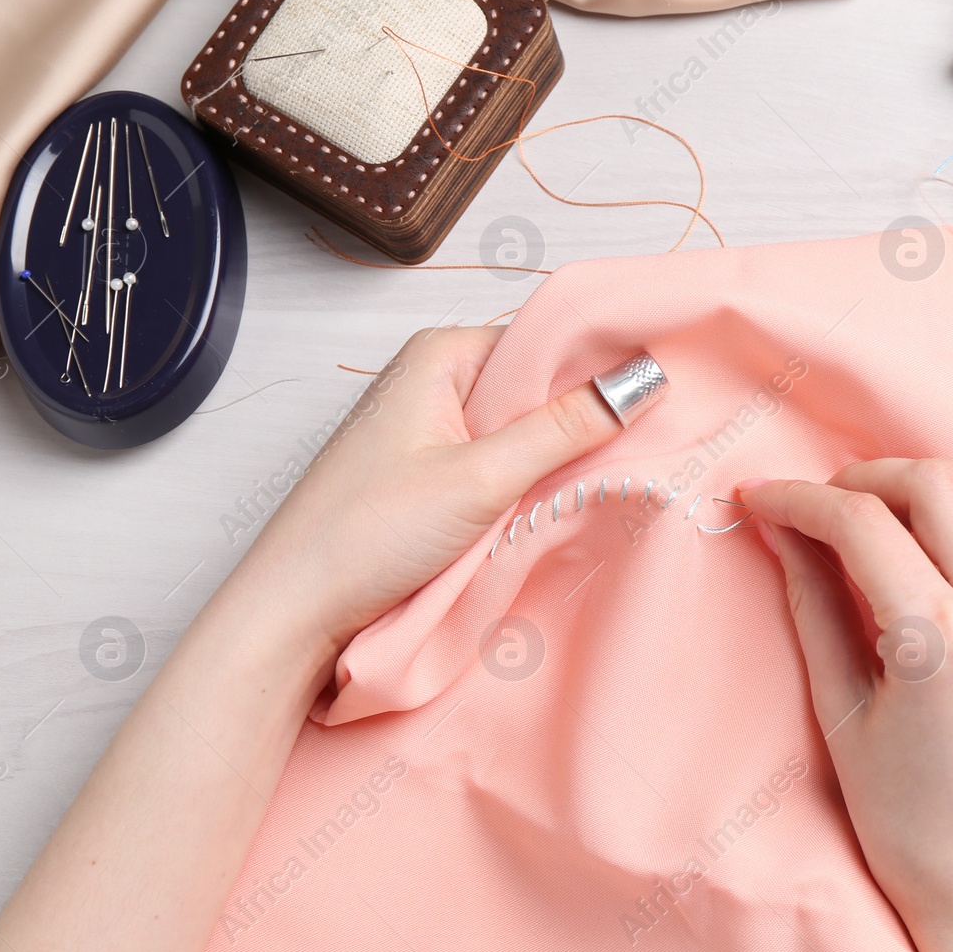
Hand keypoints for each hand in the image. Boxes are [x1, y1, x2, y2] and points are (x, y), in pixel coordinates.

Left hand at [234, 326, 631, 663]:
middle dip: (578, 420)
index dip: (599, 369)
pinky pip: (496, 464)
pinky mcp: (426, 474)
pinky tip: (541, 509)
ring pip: (518, 431)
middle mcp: (431, 379)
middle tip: (632, 453)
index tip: (659, 398)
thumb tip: (642, 379)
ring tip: (588, 485)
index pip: (545, 340)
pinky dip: (522, 486)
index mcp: (440, 354)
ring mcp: (427, 429)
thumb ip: (566, 428)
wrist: (293, 610)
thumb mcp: (483, 479)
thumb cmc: (366, 536)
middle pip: (535, 387)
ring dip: (550, 461)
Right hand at [739, 461, 952, 951]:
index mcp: (941, 643)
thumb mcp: (841, 712)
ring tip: (886, 529)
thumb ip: (812, 602)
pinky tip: (947, 581)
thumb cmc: (911, 825)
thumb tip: (781, 527)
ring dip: (932, 500)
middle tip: (828, 504)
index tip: (767, 498)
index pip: (860, 522)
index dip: (800, 498)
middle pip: (939, 482)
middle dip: (868, 477)